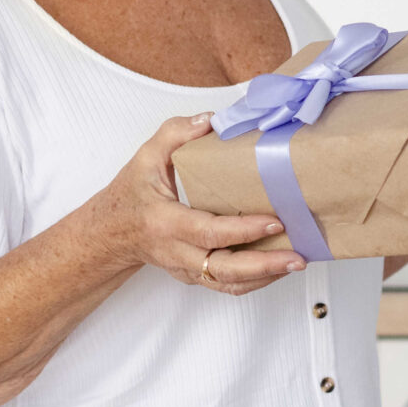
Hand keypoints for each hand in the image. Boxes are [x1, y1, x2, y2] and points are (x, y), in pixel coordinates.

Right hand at [105, 114, 307, 294]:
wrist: (110, 233)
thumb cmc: (131, 194)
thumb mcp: (146, 157)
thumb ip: (176, 134)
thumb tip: (213, 120)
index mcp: (165, 222)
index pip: (208, 232)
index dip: (242, 230)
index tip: (274, 222)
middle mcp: (176, 252)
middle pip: (223, 269)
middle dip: (263, 265)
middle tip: (297, 257)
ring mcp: (185, 268)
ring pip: (228, 283)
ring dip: (264, 276)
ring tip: (296, 262)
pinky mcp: (194, 276)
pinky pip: (226, 286)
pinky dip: (254, 281)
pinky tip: (277, 268)